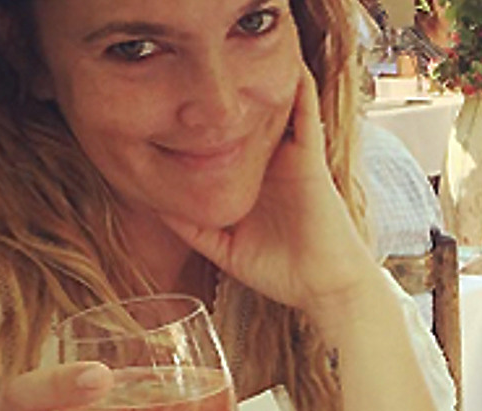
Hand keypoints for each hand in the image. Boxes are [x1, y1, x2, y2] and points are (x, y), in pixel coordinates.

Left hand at [163, 62, 380, 319]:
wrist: (324, 287)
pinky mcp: (309, 160)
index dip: (204, 123)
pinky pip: (305, 118)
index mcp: (251, 181)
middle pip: (246, 119)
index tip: (173, 103)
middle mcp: (270, 165)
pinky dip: (300, 91)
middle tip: (199, 65)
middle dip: (228, 94)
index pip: (225, 143)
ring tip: (239, 52)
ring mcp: (291, 159)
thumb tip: (156, 205)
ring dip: (260, 83)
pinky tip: (289, 65)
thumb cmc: (283, 272)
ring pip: (275, 110)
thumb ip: (193, 228)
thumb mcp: (225, 249)